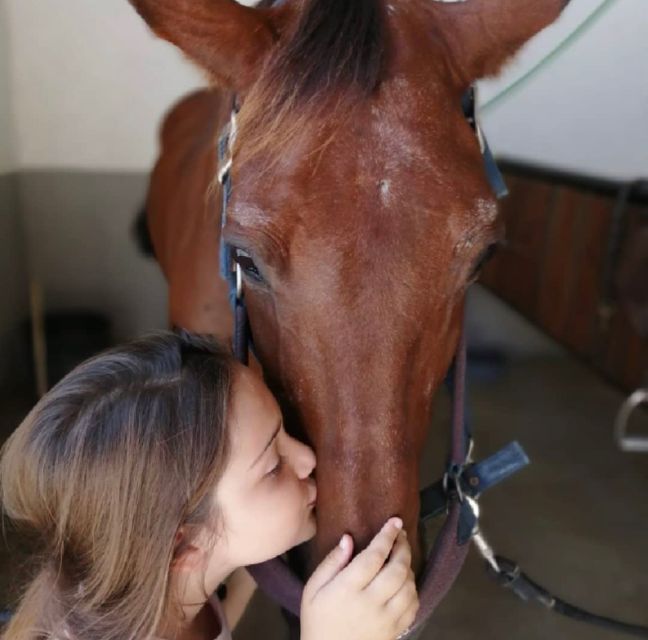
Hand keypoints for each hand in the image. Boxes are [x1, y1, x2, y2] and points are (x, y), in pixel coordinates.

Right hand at [301, 517, 418, 639]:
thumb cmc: (317, 620)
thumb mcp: (313, 589)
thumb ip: (331, 562)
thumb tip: (348, 538)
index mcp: (348, 589)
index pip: (374, 556)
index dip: (387, 536)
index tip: (395, 521)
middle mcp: (370, 603)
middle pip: (397, 569)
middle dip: (403, 547)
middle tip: (401, 534)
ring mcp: (386, 620)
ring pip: (409, 587)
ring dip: (409, 567)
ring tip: (401, 556)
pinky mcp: (395, 631)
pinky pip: (413, 606)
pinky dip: (413, 589)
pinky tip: (405, 581)